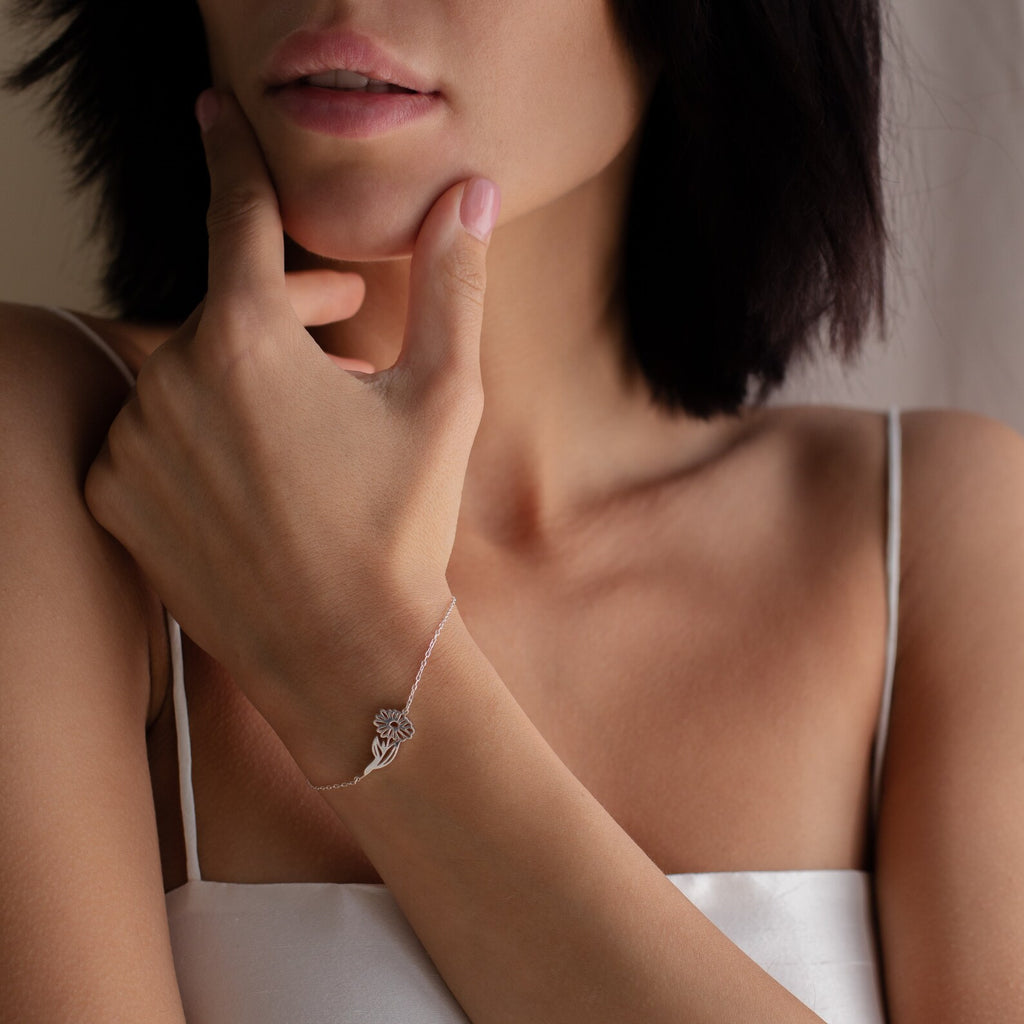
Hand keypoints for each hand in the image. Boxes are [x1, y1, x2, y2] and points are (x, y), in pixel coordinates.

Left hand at [84, 90, 499, 738]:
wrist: (343, 651)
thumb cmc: (399, 523)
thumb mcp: (444, 397)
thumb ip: (449, 284)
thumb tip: (468, 195)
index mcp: (247, 339)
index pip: (237, 215)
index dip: (235, 158)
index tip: (216, 115)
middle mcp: (171, 379)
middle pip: (227, 308)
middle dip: (289, 309)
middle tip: (350, 335)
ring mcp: (135, 442)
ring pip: (191, 374)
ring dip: (248, 378)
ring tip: (314, 422)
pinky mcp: (117, 497)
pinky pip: (153, 434)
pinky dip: (199, 436)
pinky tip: (258, 475)